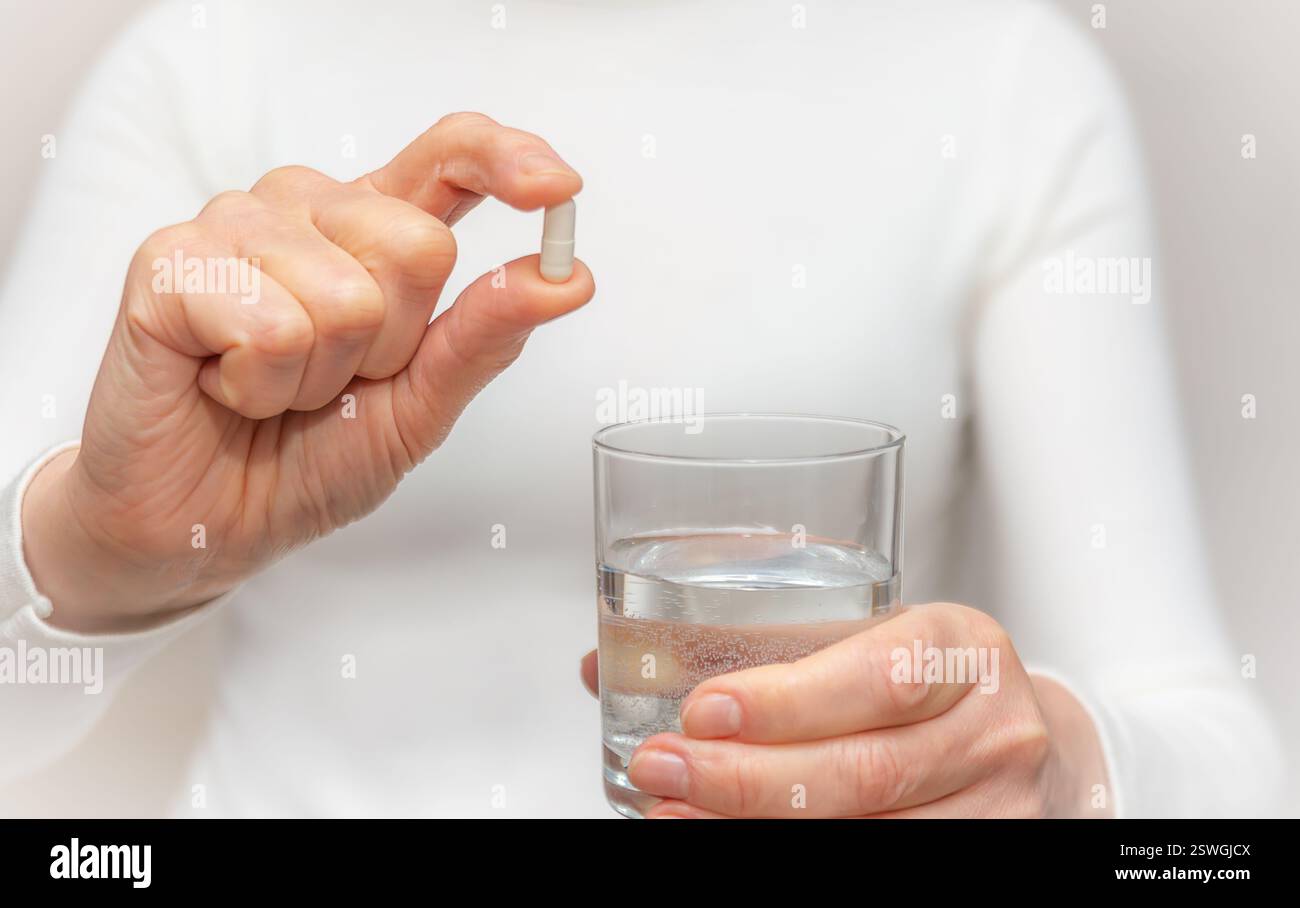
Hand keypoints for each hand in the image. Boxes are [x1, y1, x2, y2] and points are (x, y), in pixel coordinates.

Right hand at [23, 112, 593, 630]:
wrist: (208, 523)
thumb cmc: (307, 457)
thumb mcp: (422, 407)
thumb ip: (486, 335)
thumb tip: (567, 278)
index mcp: (374, 231)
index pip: (450, 154)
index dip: (507, 159)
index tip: (556, 191)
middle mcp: (308, 211)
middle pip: (417, 246)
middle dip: (389, 348)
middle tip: (329, 381)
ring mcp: (234, 228)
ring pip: (344, 297)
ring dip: (316, 378)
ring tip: (271, 387)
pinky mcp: (167, 263)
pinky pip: (269, 328)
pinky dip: (259, 387)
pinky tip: (225, 386)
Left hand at [581, 603, 1111, 817]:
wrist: (1012, 737)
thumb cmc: (923, 678)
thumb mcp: (864, 634)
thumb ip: (750, 641)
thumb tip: (601, 663)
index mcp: (962, 646)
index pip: (881, 677)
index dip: (788, 701)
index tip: (703, 710)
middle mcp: (992, 728)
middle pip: (867, 771)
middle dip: (750, 779)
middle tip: (664, 767)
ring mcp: (997, 807)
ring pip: (871, 832)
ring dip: (758, 829)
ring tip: (675, 812)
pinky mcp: (983, 852)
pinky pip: (878, 860)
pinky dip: (790, 851)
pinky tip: (732, 838)